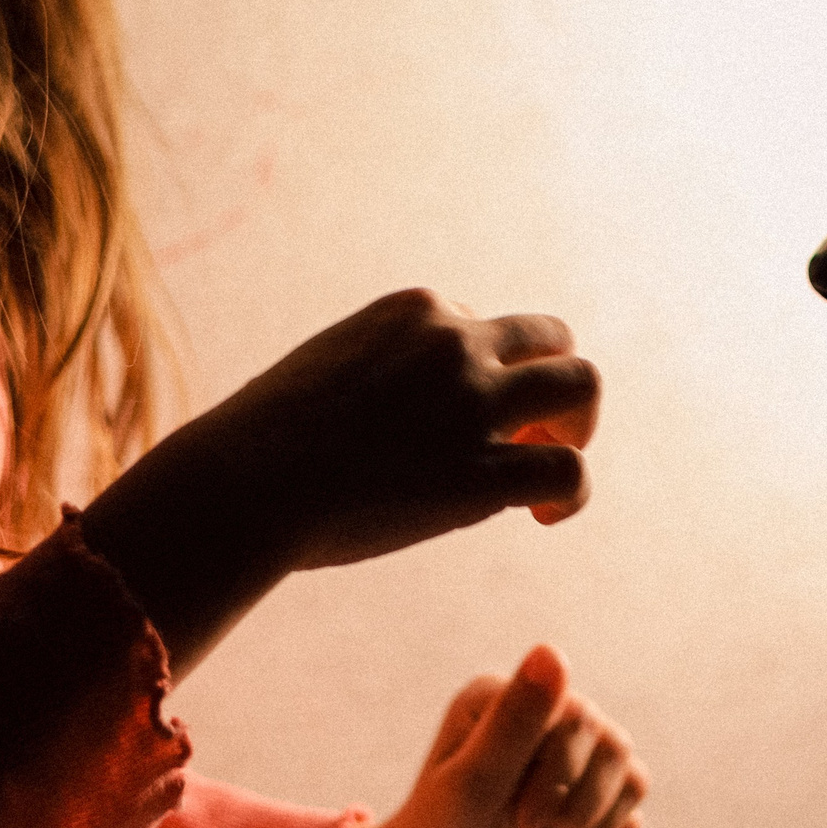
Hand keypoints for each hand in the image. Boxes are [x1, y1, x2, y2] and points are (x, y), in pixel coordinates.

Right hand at [77, 291, 599, 676]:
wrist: (245, 483)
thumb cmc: (264, 442)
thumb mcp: (325, 370)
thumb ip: (378, 371)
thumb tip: (394, 411)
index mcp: (415, 310)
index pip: (485, 328)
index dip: (484, 376)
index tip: (459, 420)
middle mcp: (455, 343)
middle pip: (552, 339)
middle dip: (550, 384)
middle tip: (528, 435)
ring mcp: (474, 403)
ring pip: (582, 385)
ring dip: (577, 424)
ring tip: (547, 463)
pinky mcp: (484, 471)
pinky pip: (568, 469)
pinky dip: (572, 492)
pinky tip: (543, 516)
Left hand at [289, 646, 647, 827]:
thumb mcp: (471, 788)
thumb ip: (513, 724)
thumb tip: (552, 652)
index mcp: (502, 694)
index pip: (576, 715)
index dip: (558, 776)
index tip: (515, 816)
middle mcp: (541, 713)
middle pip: (615, 744)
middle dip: (574, 807)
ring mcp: (570, 754)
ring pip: (635, 778)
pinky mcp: (590, 794)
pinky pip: (633, 815)